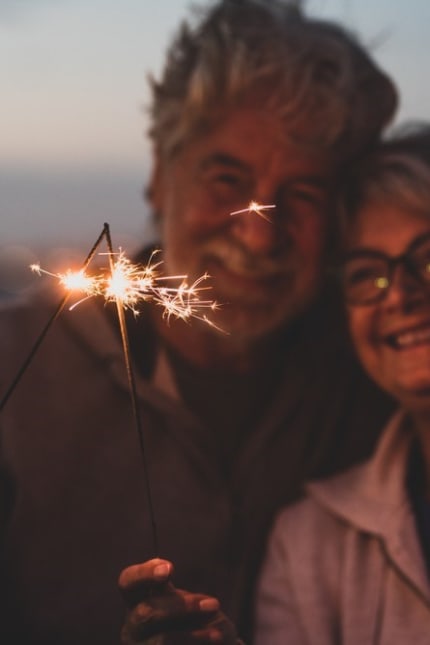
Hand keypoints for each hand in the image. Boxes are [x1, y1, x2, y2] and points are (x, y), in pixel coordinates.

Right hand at [118, 558, 238, 643]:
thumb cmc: (199, 622)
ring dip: (194, 635)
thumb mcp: (188, 603)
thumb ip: (174, 595)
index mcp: (138, 601)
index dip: (144, 574)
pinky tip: (217, 643)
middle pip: (146, 612)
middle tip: (214, 604)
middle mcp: (133, 626)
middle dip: (182, 607)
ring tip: (219, 634)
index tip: (170, 569)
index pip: (127, 582)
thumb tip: (165, 580)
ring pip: (161, 640)